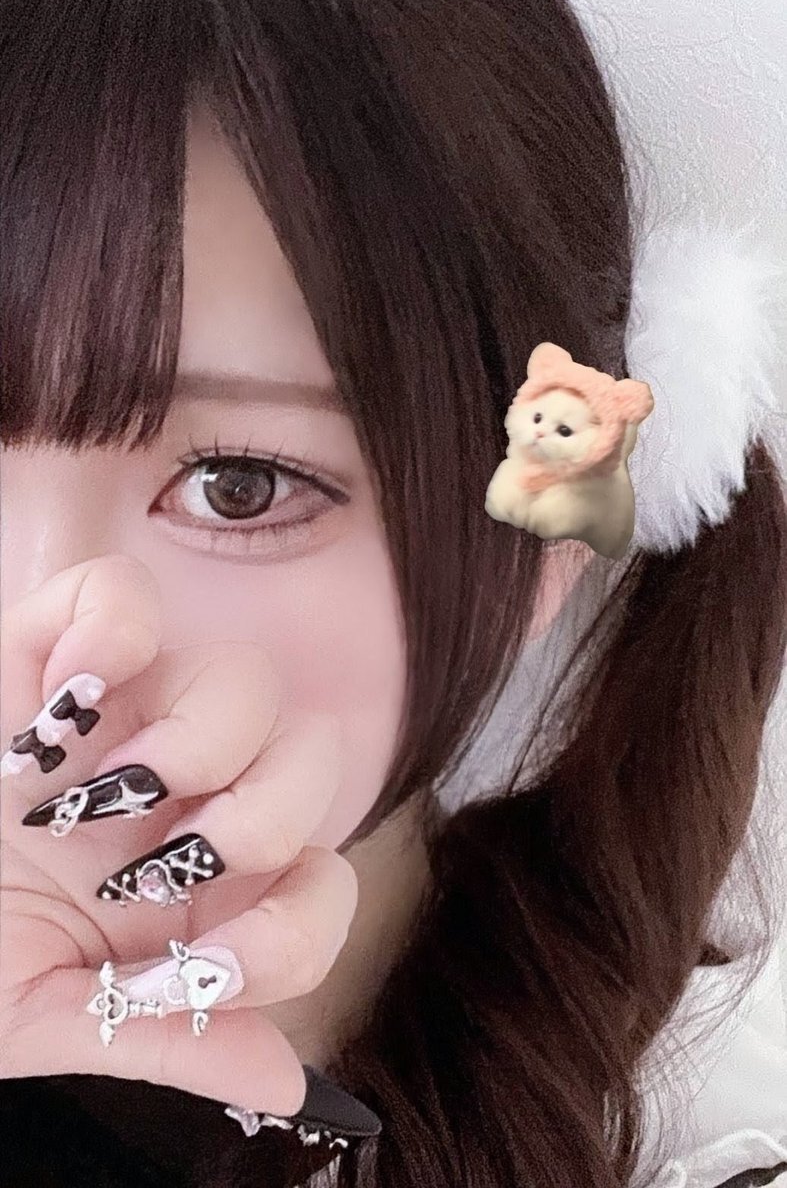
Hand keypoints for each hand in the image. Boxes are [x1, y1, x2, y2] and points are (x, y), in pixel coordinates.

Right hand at [0, 554, 357, 1114]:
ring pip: (246, 677)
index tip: (205, 967)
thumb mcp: (49, 1017)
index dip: (292, 931)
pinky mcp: (47, 650)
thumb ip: (167, 1039)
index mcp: (197, 880)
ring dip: (193, 745)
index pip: (325, 881)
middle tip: (157, 865)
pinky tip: (62, 704)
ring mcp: (124, 713)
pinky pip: (120, 594)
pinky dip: (106, 635)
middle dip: (258, 821)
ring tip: (99, 794)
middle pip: (314, 755)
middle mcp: (183, 788)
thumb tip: (283, 1087)